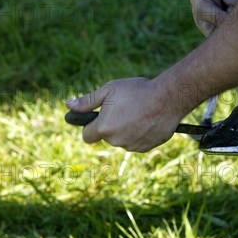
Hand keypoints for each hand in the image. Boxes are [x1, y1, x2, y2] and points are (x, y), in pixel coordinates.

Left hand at [66, 78, 180, 151]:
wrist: (168, 99)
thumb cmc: (137, 91)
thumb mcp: (109, 90)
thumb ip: (88, 101)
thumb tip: (69, 106)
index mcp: (104, 128)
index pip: (87, 136)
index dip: (91, 127)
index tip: (99, 119)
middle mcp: (117, 141)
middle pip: (107, 137)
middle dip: (112, 126)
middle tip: (125, 109)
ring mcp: (133, 146)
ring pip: (124, 140)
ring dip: (127, 130)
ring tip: (139, 113)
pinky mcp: (147, 147)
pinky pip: (138, 143)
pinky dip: (141, 134)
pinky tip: (148, 120)